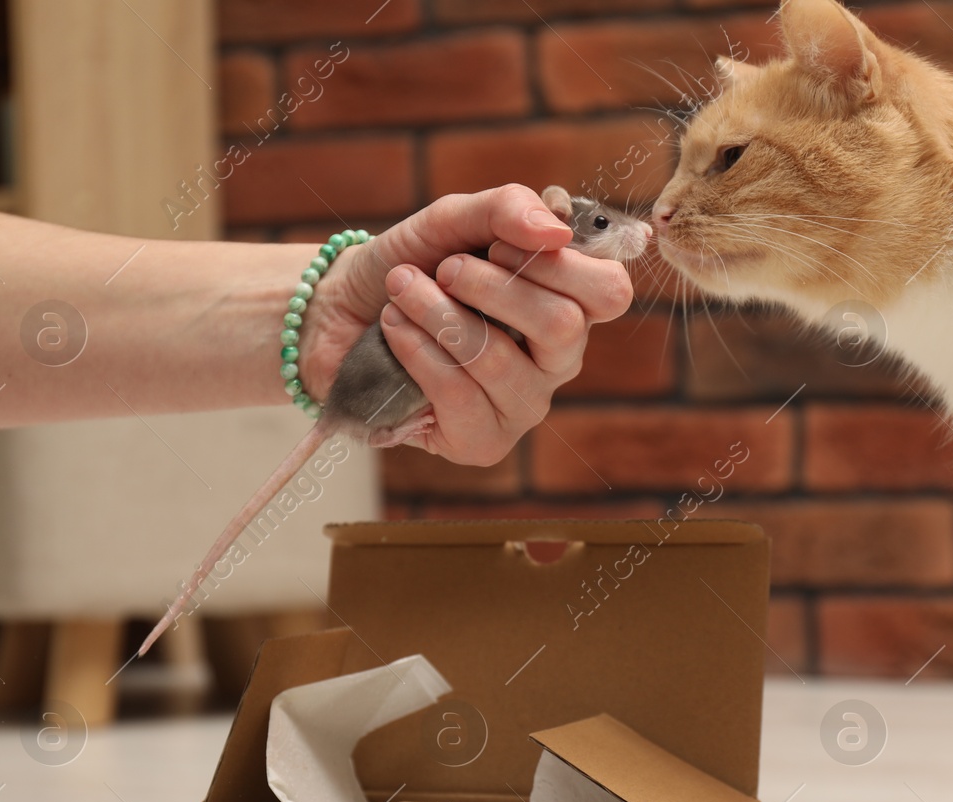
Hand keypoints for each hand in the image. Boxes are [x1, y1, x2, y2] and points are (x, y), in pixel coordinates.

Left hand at [298, 184, 633, 465]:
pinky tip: (395, 333)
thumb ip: (507, 209)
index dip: (557, 264)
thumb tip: (556, 231)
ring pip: (501, 361)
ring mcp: (523, 405)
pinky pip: (461, 397)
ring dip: (438, 315)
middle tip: (444, 269)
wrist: (341, 310)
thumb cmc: (411, 264)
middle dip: (490, 287)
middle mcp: (557, 360)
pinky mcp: (482, 441)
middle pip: (563, 326)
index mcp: (568, 303)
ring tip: (400, 293)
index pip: (610, 292)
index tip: (495, 244)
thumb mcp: (454, 220)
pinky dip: (417, 352)